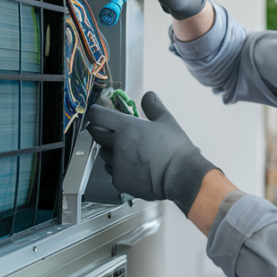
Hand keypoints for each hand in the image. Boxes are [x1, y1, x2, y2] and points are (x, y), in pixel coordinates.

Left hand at [85, 92, 217, 214]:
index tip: (98, 113)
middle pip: (95, 133)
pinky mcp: (119, 180)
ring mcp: (116, 164)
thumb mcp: (167, 121)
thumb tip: (148, 95)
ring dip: (110, 149)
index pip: (98, 115)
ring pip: (104, 153)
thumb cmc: (175, 149)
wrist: (181, 177)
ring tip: (125, 150)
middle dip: (99, 129)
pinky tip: (131, 166)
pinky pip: (112, 171)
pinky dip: (117, 167)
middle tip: (109, 130)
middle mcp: (117, 145)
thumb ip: (153, 106)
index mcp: (127, 127)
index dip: (96, 112)